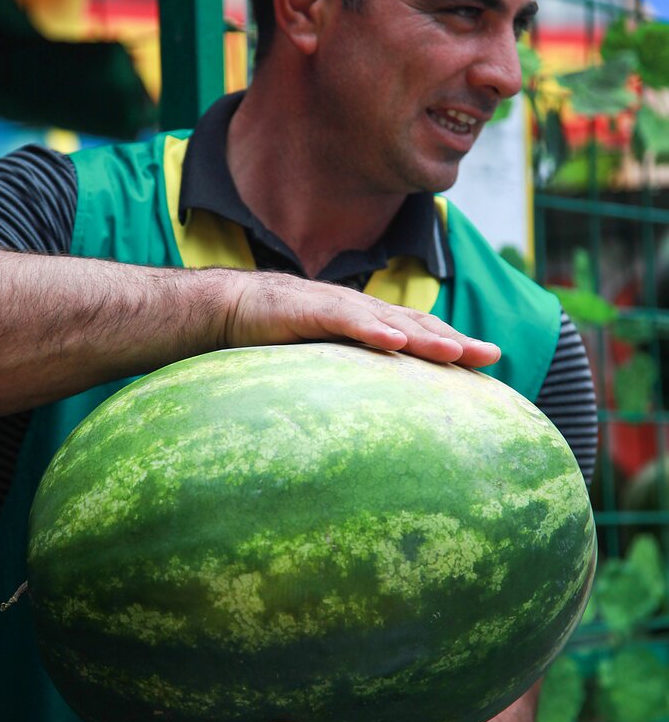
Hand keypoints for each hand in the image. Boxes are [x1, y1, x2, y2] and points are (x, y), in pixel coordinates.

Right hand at [217, 271, 499, 368]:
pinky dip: (371, 329)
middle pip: (416, 325)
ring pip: (389, 321)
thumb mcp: (325, 359)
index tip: (489, 360)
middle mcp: (360, 311)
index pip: (419, 333)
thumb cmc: (279, 336)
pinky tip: (393, 340)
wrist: (231, 309)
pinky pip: (346, 319)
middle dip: (454, 339)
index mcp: (368, 323)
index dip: (453, 343)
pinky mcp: (309, 309)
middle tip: (490, 355)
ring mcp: (337, 307)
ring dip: (423, 336)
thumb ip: (354, 375)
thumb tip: (381, 414)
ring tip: (454, 351)